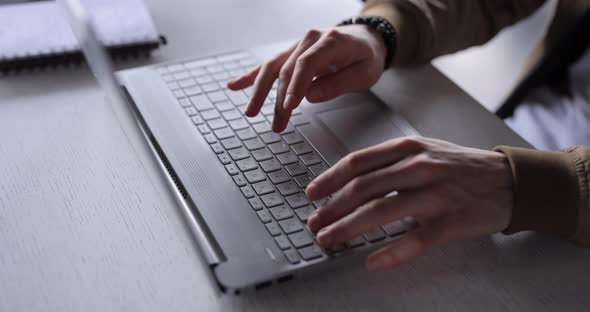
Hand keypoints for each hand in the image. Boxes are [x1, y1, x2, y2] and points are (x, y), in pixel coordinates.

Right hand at [227, 25, 386, 131]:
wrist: (366, 39)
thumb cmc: (366, 57)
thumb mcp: (364, 72)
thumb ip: (339, 83)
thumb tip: (311, 96)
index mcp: (330, 41)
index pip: (306, 64)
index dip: (296, 86)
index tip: (290, 106)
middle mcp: (309, 40)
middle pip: (287, 69)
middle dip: (279, 100)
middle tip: (277, 124)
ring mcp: (297, 46)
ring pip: (273, 67)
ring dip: (259, 91)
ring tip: (251, 112)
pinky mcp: (290, 54)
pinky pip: (268, 65)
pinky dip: (250, 76)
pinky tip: (234, 86)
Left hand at [305, 136, 513, 270]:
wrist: (507, 180)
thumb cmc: (459, 166)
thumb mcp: (424, 150)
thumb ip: (390, 161)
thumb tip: (350, 181)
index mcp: (408, 149)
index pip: (358, 163)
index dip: (330, 179)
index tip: (312, 193)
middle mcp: (419, 168)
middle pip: (363, 189)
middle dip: (332, 208)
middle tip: (313, 223)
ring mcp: (435, 195)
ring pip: (381, 212)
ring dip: (349, 228)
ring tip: (329, 239)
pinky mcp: (450, 222)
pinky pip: (415, 240)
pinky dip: (391, 253)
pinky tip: (372, 262)